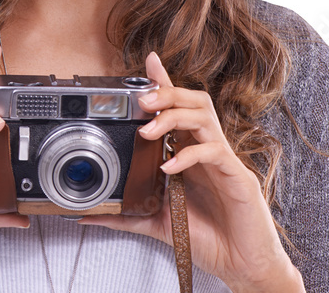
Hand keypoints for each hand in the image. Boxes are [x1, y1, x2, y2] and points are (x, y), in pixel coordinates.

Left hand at [81, 52, 302, 291]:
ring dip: (174, 117)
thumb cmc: (207, 238)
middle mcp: (209, 150)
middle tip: (140, 102)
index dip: (166, 83)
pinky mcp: (239, 179)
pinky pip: (216, 153)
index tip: (148, 62)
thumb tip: (87, 215)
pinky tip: (170, 168)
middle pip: (194, 101)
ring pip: (205, 118)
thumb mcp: (157, 223)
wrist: (242, 266)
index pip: (179, 108)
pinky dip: (190, 155)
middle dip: (167, 94)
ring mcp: (225, 162)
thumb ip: (125, 215)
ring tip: (148, 130)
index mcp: (191, 153)